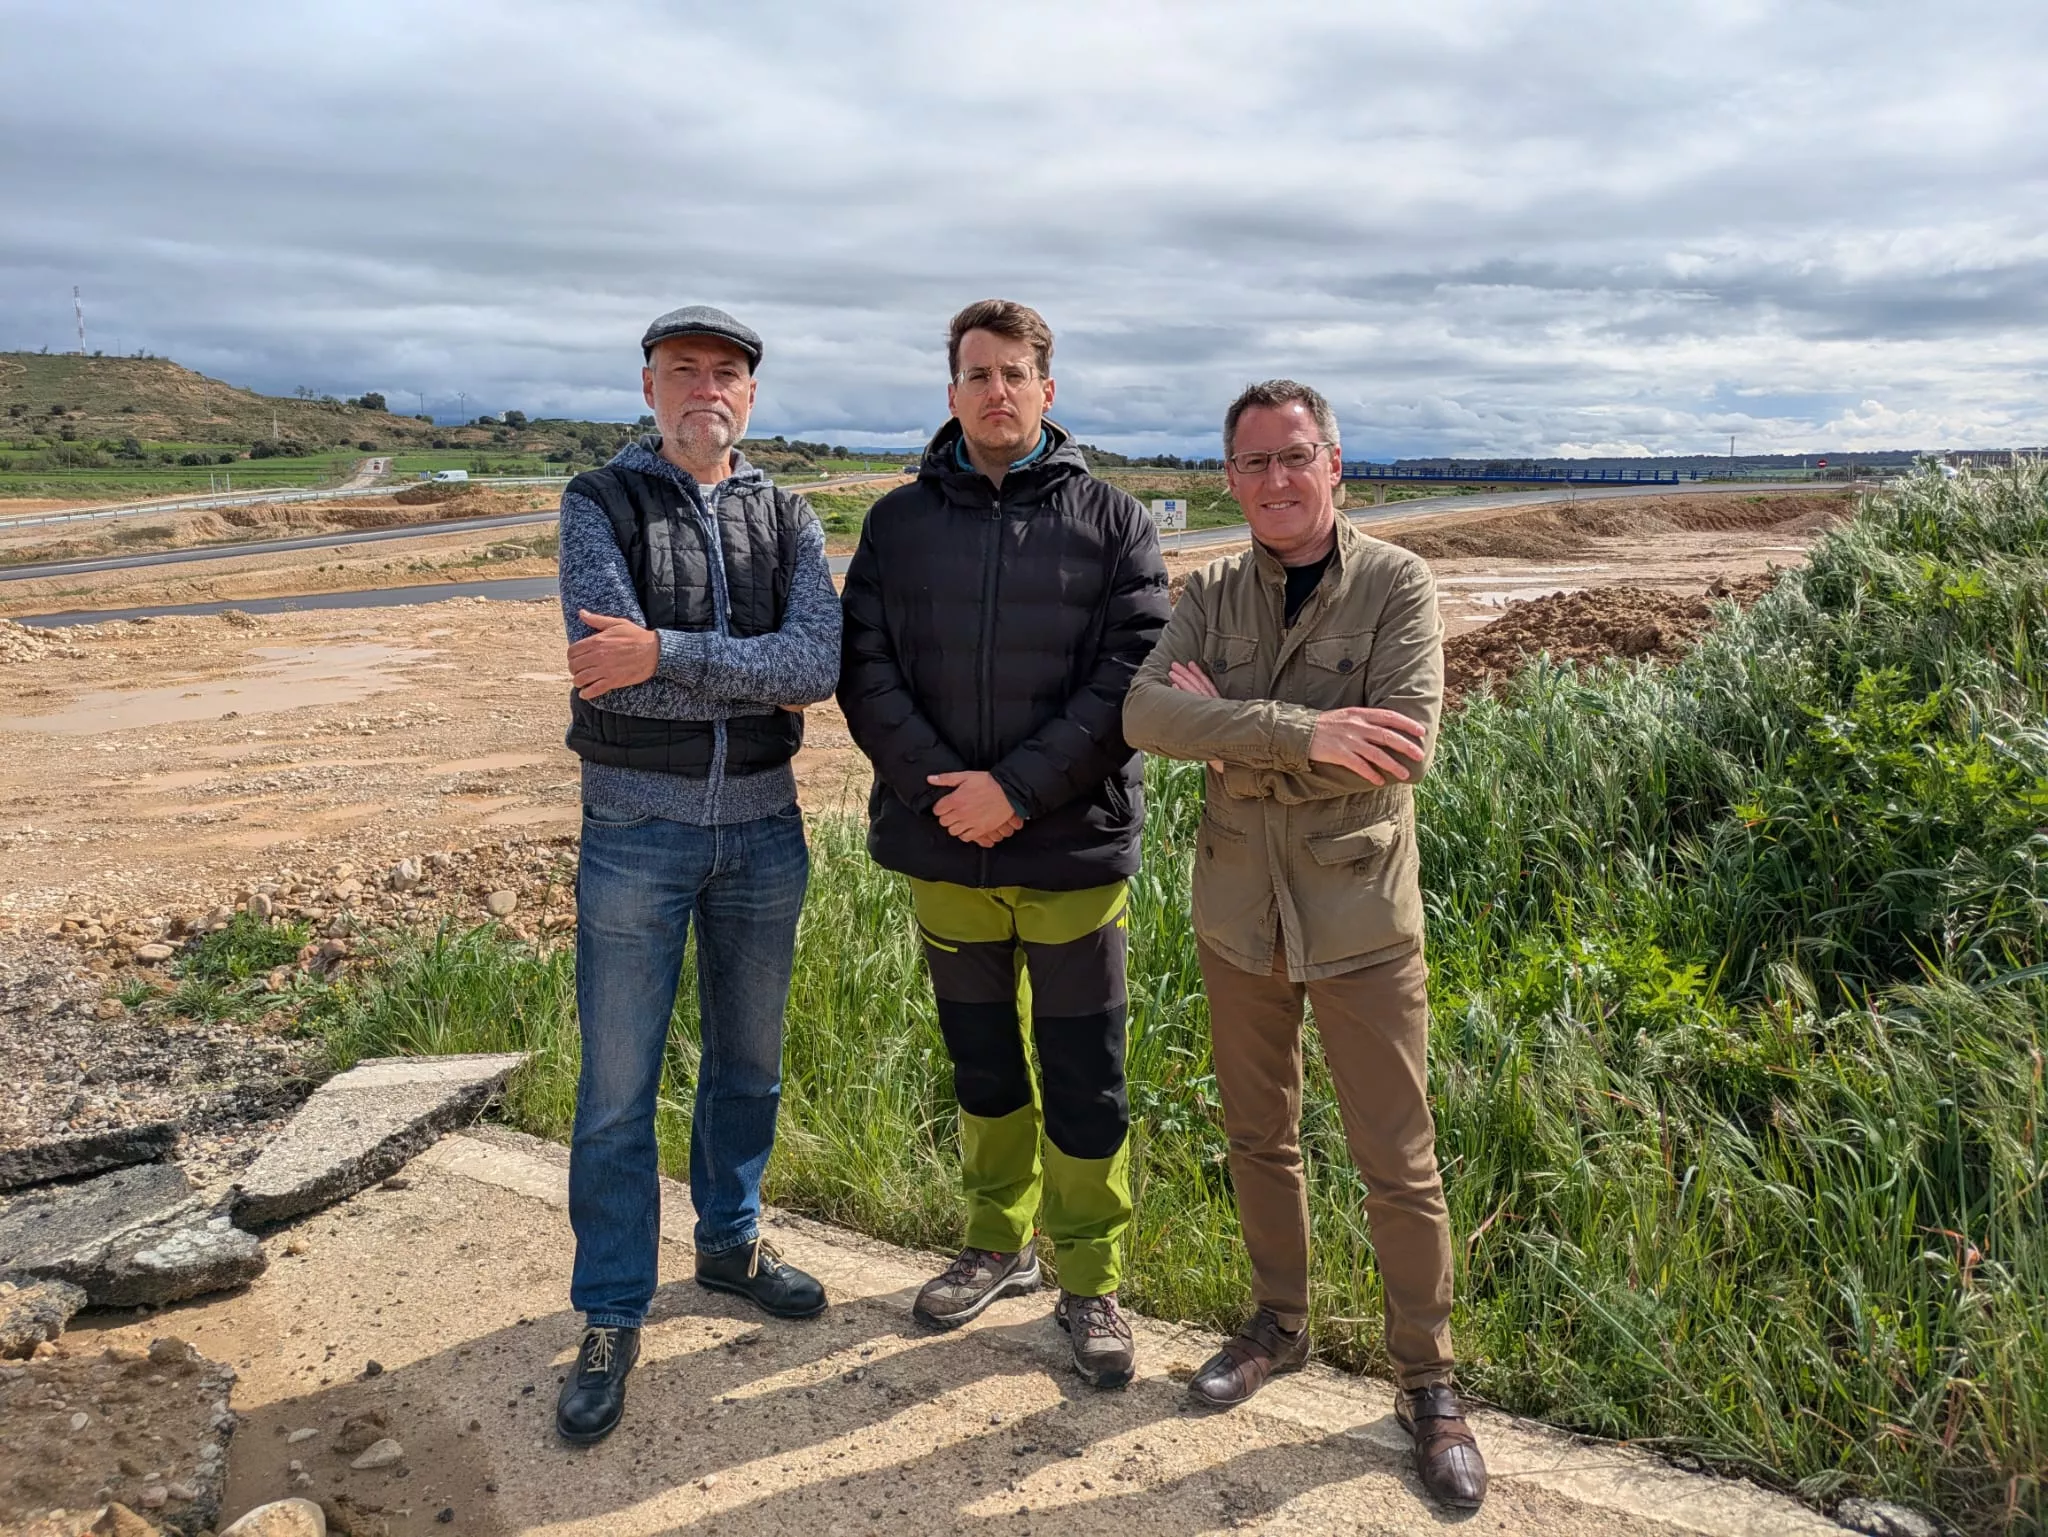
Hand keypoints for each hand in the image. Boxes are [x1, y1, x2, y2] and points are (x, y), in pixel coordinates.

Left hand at [569, 610, 658, 699]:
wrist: (654, 651)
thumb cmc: (636, 636)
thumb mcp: (617, 623)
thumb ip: (597, 620)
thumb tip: (581, 612)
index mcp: (597, 641)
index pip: (572, 651)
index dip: (571, 656)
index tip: (575, 658)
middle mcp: (598, 656)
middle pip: (574, 666)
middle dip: (573, 669)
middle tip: (578, 669)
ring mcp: (605, 670)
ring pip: (581, 679)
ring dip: (578, 681)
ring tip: (581, 681)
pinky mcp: (613, 681)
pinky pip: (594, 690)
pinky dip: (586, 694)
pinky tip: (584, 693)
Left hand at [928, 770, 1023, 844]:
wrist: (1008, 792)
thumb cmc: (988, 783)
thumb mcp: (966, 776)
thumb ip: (946, 778)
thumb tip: (930, 779)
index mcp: (955, 799)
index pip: (937, 810)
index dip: (940, 807)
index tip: (945, 805)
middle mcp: (961, 813)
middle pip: (943, 822)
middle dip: (946, 817)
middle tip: (952, 812)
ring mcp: (971, 822)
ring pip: (953, 831)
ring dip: (954, 826)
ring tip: (960, 820)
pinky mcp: (981, 829)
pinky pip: (966, 837)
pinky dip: (964, 834)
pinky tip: (967, 827)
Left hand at [1167, 662, 1226, 771]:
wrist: (1231, 759)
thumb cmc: (1225, 746)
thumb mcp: (1220, 726)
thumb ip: (1212, 717)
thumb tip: (1200, 712)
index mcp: (1219, 706)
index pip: (1208, 686)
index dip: (1199, 674)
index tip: (1190, 664)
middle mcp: (1215, 706)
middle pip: (1199, 686)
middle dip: (1186, 674)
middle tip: (1174, 664)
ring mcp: (1211, 711)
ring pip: (1194, 692)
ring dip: (1182, 681)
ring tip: (1172, 673)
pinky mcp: (1206, 718)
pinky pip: (1193, 703)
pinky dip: (1183, 694)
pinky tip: (1174, 687)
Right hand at [1308, 707, 1427, 784]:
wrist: (1301, 731)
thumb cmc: (1325, 725)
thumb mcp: (1347, 715)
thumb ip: (1365, 720)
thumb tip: (1385, 728)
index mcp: (1360, 714)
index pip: (1389, 716)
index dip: (1407, 723)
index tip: (1421, 731)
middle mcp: (1357, 726)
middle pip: (1387, 736)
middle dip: (1406, 746)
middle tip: (1419, 755)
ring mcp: (1348, 740)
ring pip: (1377, 754)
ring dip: (1393, 765)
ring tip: (1405, 774)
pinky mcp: (1339, 754)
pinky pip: (1360, 766)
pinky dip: (1371, 774)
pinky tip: (1380, 781)